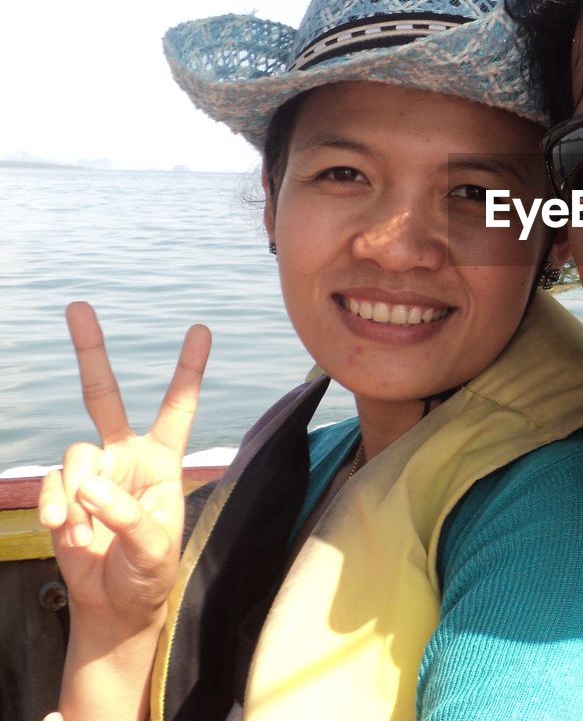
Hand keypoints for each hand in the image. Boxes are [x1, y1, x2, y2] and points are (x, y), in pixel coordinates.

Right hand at [38, 302, 209, 631]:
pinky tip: (66, 533)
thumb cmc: (150, 572)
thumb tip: (90, 488)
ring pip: (75, 453)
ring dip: (77, 492)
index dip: (188, 370)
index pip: (178, 407)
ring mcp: (92, 472)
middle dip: (91, 350)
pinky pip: (55, 486)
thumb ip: (129, 517)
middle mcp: (126, 455)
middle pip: (104, 395)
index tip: (200, 329)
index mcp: (163, 460)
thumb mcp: (155, 548)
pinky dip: (57, 508)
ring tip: (82, 530)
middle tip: (78, 306)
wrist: (115, 604)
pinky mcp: (65, 494)